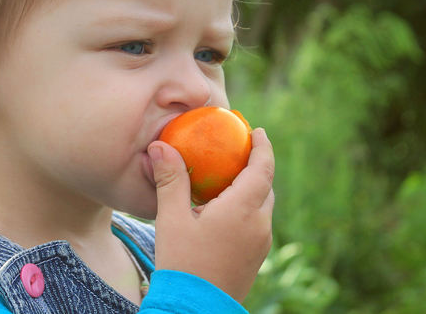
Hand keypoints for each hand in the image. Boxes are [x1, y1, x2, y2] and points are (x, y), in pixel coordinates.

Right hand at [149, 128, 273, 302]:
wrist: (194, 310)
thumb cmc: (183, 263)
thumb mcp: (171, 218)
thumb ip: (170, 179)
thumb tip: (159, 146)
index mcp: (243, 209)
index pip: (262, 168)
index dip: (262, 146)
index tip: (256, 130)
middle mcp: (259, 225)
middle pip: (266, 185)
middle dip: (256, 165)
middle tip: (238, 150)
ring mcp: (260, 244)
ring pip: (263, 206)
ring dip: (252, 188)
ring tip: (229, 178)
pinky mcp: (255, 258)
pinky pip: (257, 223)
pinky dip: (247, 207)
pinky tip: (224, 210)